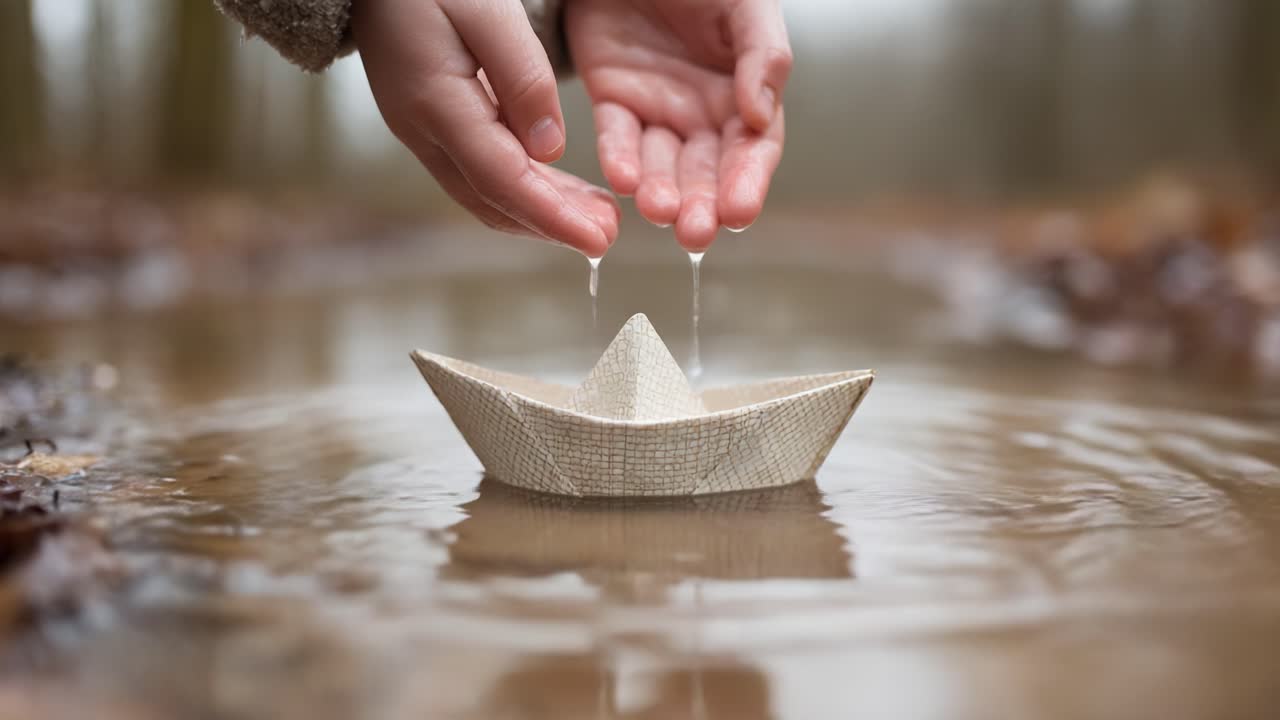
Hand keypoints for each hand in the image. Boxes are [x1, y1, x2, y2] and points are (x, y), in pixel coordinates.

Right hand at [352, 0, 619, 257]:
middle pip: (494, 200)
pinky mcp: (430, 125)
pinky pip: (479, 172)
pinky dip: (522, 190)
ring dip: (540, 213)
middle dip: (551, 226)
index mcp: (437, 105)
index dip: (552, 216)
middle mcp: (423, 131)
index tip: (597, 240)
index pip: (502, 180)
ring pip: (486, 194)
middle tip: (607, 236)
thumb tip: (550, 150)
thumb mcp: (488, 11)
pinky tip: (558, 191)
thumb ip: (522, 79)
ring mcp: (422, 132)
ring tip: (594, 219)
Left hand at [567, 0, 790, 250]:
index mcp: (745, 95)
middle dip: (701, 205)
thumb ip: (763, 55)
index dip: (747, 183)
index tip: (738, 214)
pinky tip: (621, 180)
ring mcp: (659, 110)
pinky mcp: (615, 100)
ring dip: (660, 193)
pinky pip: (617, 138)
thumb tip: (759, 113)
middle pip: (706, 173)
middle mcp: (703, 113)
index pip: (752, 152)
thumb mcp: (747, 5)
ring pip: (661, 166)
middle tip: (693, 233)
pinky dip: (619, 160)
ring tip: (656, 210)